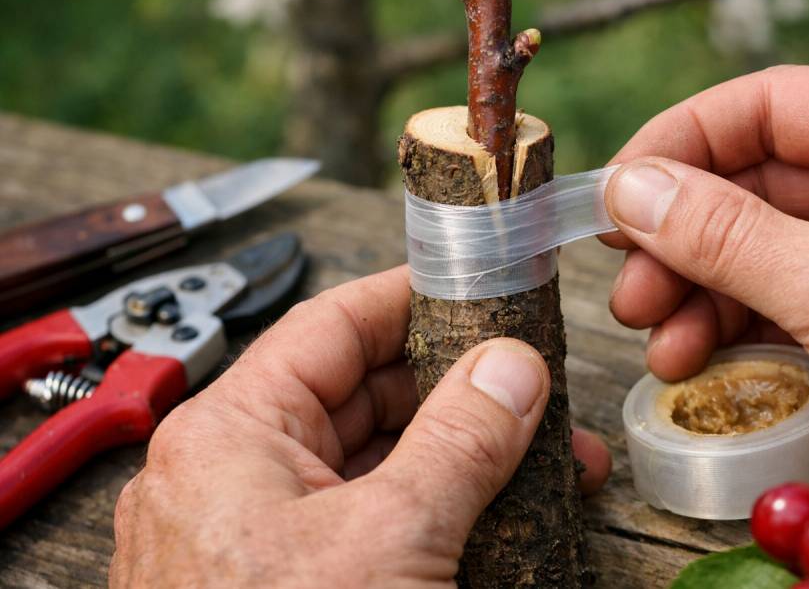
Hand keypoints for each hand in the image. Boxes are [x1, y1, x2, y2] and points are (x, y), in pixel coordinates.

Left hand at [110, 266, 609, 586]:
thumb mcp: (391, 541)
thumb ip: (458, 442)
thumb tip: (510, 369)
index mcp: (231, 434)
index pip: (333, 325)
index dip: (410, 296)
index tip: (475, 282)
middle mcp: (239, 475)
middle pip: (363, 393)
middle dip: (459, 386)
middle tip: (533, 384)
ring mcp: (266, 534)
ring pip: (377, 460)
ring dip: (461, 453)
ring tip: (546, 456)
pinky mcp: (297, 581)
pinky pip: (374, 520)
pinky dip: (438, 509)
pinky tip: (502, 513)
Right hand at [602, 65, 808, 444]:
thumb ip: (727, 235)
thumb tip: (628, 189)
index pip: (768, 107)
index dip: (681, 140)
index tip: (616, 193)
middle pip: (748, 186)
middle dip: (680, 238)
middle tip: (631, 291)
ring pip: (751, 254)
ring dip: (693, 296)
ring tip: (661, 346)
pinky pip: (773, 311)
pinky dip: (726, 336)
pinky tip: (695, 369)